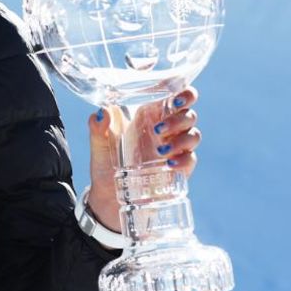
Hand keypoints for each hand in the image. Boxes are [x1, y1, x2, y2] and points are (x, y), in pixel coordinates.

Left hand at [84, 86, 202, 231]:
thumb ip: (98, 128)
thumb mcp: (98, 145)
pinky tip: (168, 164)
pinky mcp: (178, 168)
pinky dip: (183, 159)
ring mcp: (173, 148)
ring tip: (159, 151)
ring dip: (182, 138)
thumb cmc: (105, 165)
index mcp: (146, 116)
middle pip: (187, 113)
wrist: (109, 198)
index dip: (182, 92)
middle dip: (180, 117)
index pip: (171, 96)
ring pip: (193, 134)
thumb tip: (101, 112)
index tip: (178, 96)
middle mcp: (163, 129)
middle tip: (160, 129)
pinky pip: (191, 159)